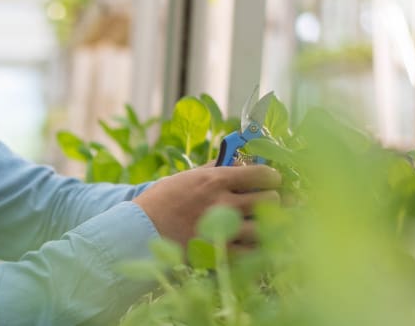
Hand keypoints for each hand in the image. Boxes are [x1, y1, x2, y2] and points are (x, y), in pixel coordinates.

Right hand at [133, 164, 280, 247]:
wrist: (141, 230)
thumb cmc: (162, 200)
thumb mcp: (187, 177)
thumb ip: (214, 169)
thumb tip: (237, 162)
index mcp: (215, 180)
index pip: (261, 174)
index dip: (273, 177)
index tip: (272, 181)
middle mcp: (223, 202)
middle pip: (270, 199)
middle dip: (273, 200)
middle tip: (267, 202)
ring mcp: (224, 229)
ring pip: (267, 226)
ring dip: (268, 224)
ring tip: (262, 223)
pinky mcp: (221, 253)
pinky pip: (255, 251)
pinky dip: (258, 247)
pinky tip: (252, 242)